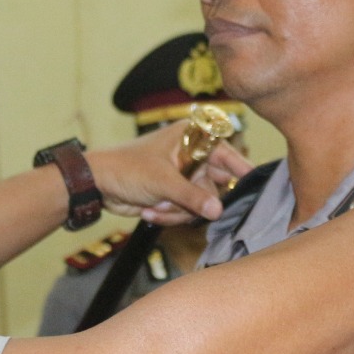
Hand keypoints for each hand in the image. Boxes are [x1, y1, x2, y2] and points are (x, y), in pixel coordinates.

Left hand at [87, 122, 254, 225]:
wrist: (97, 185)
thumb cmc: (126, 169)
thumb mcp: (163, 182)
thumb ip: (193, 197)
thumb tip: (219, 210)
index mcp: (191, 138)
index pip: (226, 152)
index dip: (241, 169)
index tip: (255, 185)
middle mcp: (191, 155)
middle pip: (214, 184)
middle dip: (197, 200)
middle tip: (182, 204)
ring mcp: (183, 176)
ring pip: (200, 203)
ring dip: (179, 211)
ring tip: (156, 206)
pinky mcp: (174, 195)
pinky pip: (186, 212)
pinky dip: (169, 215)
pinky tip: (150, 210)